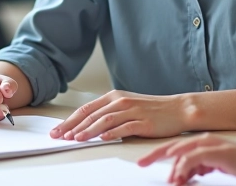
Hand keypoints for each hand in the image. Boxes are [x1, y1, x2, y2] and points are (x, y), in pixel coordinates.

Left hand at [50, 90, 191, 141]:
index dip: (70, 120)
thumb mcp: (126, 106)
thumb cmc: (152, 109)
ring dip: (88, 130)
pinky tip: (102, 138)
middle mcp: (120, 102)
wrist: (177, 109)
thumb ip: (108, 113)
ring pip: (105, 120)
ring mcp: (132, 111)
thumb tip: (87, 126)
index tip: (58, 130)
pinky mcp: (143, 122)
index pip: (86, 109)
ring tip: (76, 138)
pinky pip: (124, 127)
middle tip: (60, 136)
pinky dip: (111, 133)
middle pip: (91, 115)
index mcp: (114, 97)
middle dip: (73, 126)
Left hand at [137, 133, 235, 185]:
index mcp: (203, 142)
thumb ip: (199, 167)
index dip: (158, 153)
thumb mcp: (215, 167)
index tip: (144, 161)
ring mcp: (212, 144)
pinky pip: (193, 158)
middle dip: (155, 155)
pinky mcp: (218, 152)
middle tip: (141, 164)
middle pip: (173, 146)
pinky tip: (180, 176)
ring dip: (174, 169)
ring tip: (173, 182)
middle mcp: (205, 140)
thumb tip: (183, 175)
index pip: (176, 146)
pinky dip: (184, 167)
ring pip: (182, 153)